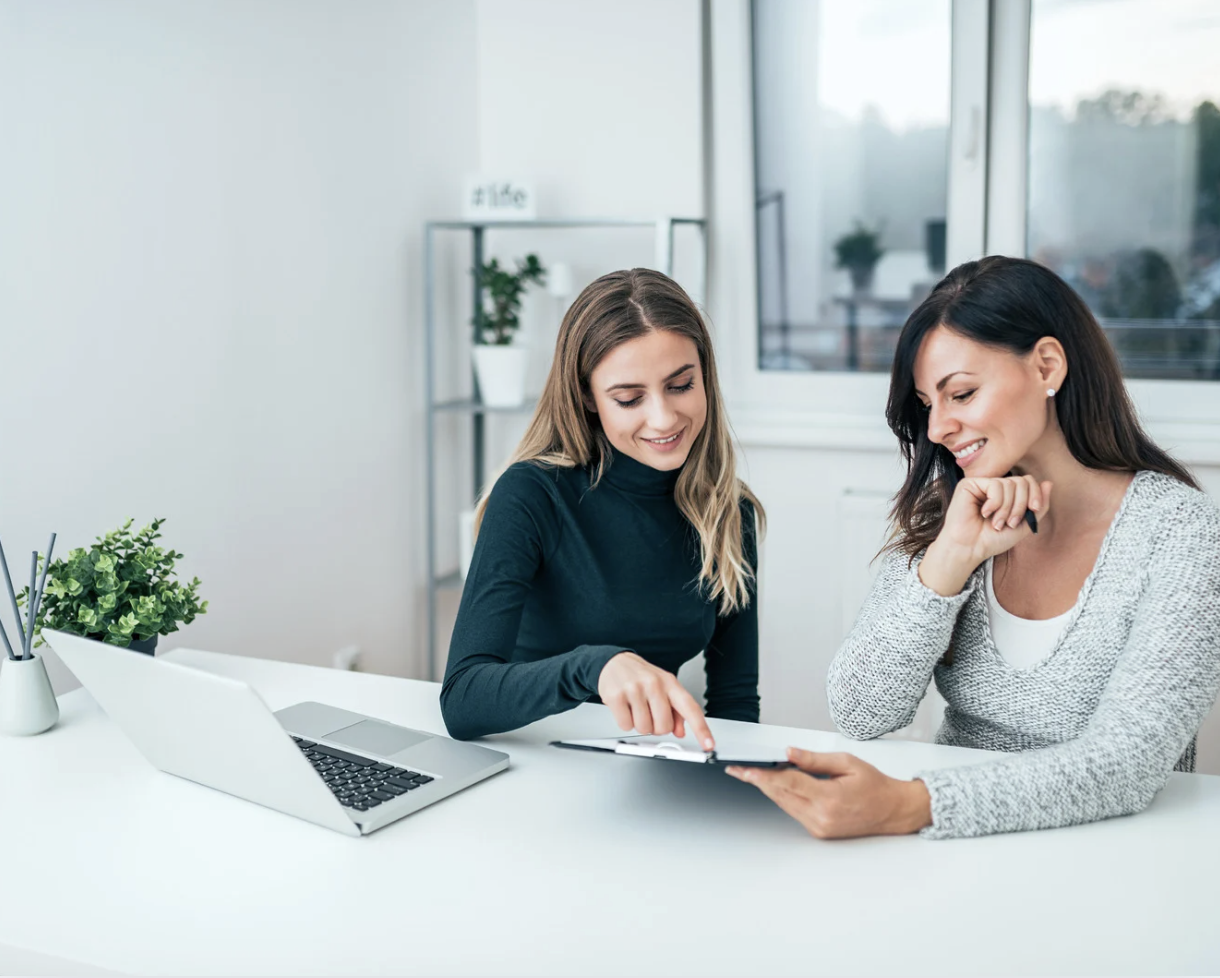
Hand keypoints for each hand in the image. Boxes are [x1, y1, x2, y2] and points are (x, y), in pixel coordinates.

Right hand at [597, 652, 714, 749]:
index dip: (701, 729)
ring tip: (636, 709)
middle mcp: (654, 684)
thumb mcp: (663, 687)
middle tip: (650, 714)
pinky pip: (626, 725)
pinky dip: (625, 722)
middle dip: (657, 727)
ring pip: (644, 728)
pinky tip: (625, 708)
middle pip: (664, 727)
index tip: (709, 745)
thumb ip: (676, 711)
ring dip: (640, 725)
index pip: (690, 708)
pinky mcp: (616, 696)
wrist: (615, 662)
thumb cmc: (642, 677)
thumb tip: (680, 732)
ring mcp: (634, 689)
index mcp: (670, 683)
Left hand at [726, 748, 931, 838]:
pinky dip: (785, 796)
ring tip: (756, 772)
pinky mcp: (818, 831)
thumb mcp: (847, 763)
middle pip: (780, 795)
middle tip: (739, 768)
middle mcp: (821, 817)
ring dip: (770, 788)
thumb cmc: (875, 785)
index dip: (763, 776)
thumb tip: (789, 753)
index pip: (788, 784)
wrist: (893, 811)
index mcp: (829, 798)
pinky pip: (794, 810)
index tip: (745, 771)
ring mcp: (819, 827)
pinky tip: (780, 784)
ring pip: (784, 804)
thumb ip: (814, 760)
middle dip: (759, 781)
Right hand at [920, 475, 1051, 595]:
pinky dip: (995, 503)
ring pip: (1009, 484)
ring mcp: (982, 484)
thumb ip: (1039, 506)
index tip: (1033, 510)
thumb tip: (1049, 482)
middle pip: (1022, 481)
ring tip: (996, 523)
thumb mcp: (1024, 524)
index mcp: (1007, 495)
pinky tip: (984, 513)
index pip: (1028, 482)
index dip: (1035, 494)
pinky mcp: (970, 484)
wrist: (970, 548)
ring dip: (1006, 508)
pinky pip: (995, 485)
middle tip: (1011, 523)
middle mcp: (995, 487)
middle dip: (1020, 505)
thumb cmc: (993, 540)